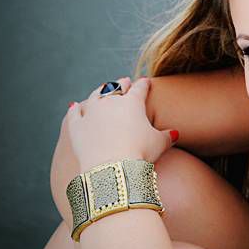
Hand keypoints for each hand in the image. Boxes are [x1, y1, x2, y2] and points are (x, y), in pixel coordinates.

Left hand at [64, 77, 178, 174]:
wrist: (113, 167)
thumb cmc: (140, 153)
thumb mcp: (160, 144)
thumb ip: (167, 136)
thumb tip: (175, 134)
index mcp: (132, 103)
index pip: (139, 89)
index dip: (143, 84)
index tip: (146, 81)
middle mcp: (110, 102)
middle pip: (116, 87)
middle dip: (122, 84)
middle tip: (125, 81)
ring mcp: (91, 113)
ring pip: (95, 96)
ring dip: (99, 91)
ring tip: (102, 89)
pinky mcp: (76, 126)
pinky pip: (74, 113)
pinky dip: (74, 109)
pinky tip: (74, 105)